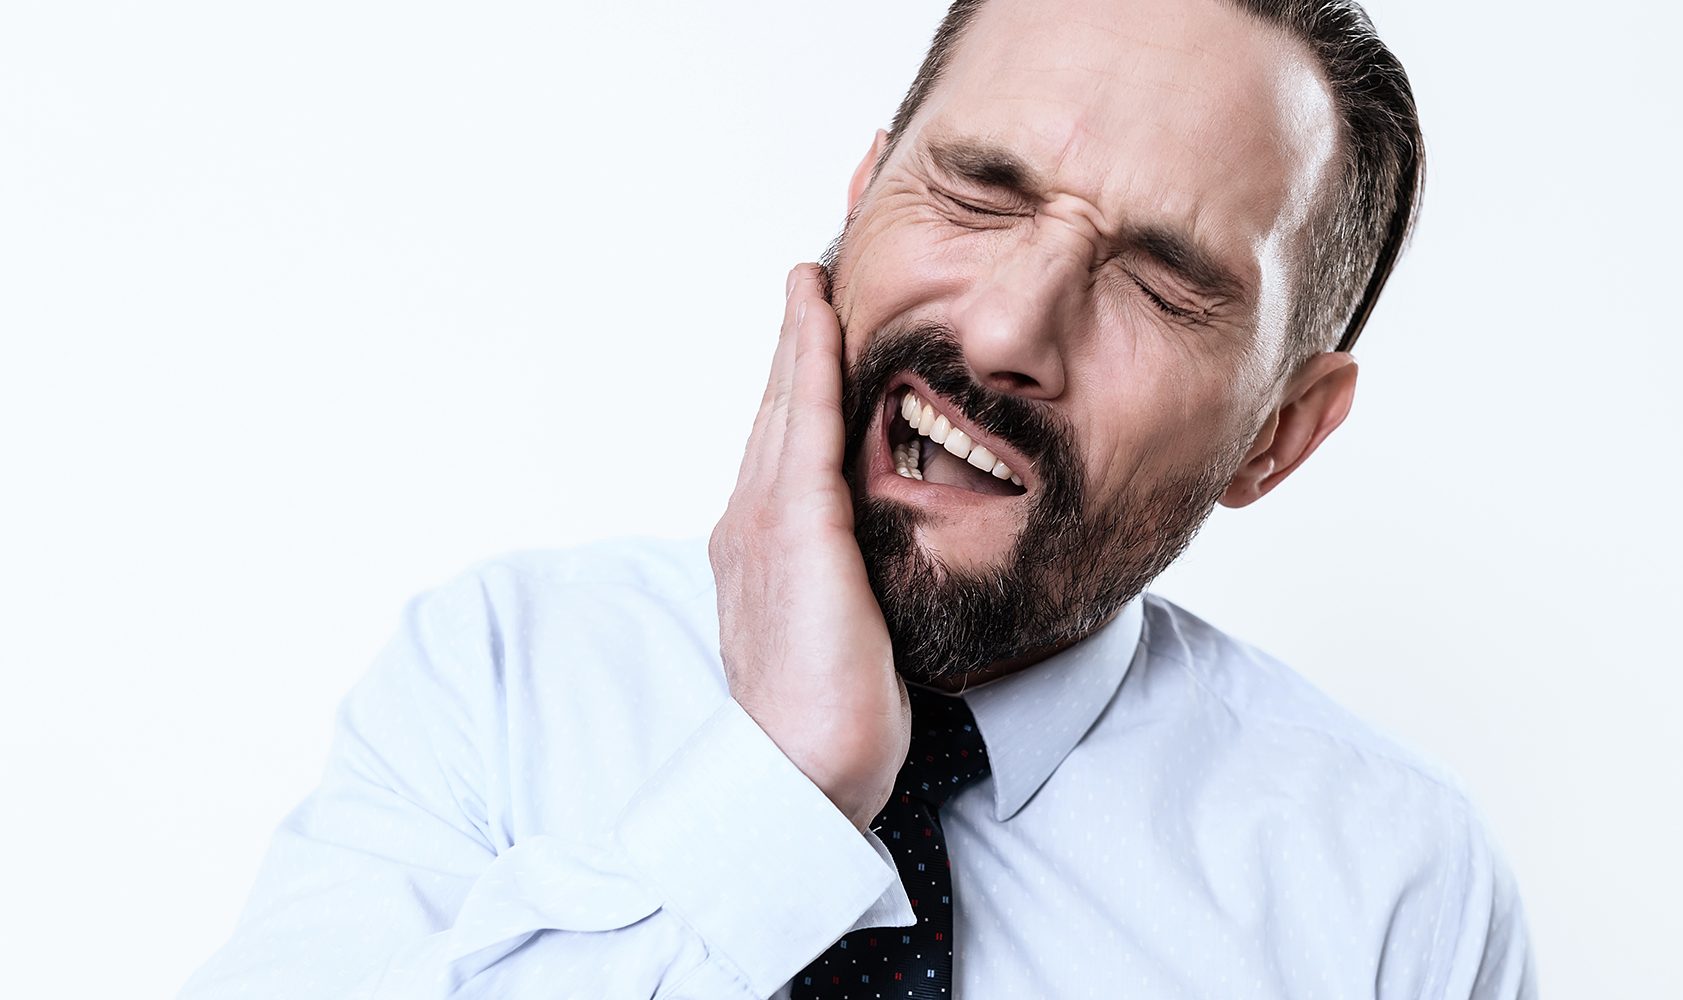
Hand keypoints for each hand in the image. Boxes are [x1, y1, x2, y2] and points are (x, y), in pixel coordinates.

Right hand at [709, 262, 909, 830]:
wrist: (804, 767)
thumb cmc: (837, 720)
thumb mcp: (850, 631)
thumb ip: (855, 580)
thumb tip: (883, 561)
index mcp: (761, 551)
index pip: (783, 450)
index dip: (796, 389)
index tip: (815, 337)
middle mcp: (749, 524)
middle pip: (774, 412)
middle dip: (793, 346)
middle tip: (810, 280)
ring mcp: (762, 521)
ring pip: (782, 403)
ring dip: (799, 334)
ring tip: (811, 276)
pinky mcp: (793, 525)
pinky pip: (803, 420)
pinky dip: (809, 357)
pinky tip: (820, 311)